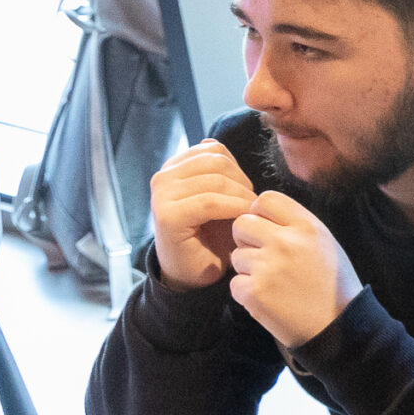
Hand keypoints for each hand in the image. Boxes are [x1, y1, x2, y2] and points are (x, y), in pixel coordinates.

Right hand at [148, 140, 255, 289]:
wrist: (194, 273)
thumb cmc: (211, 234)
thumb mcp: (218, 195)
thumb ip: (217, 169)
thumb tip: (212, 141)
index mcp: (173, 168)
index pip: (214, 150)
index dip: (239, 169)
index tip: (246, 193)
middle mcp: (163, 177)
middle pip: (217, 163)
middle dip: (243, 183)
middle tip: (252, 207)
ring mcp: (161, 195)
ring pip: (216, 181)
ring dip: (241, 198)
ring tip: (249, 216)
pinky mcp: (167, 216)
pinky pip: (210, 203)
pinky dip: (233, 210)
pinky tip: (242, 222)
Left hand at [226, 191, 361, 347]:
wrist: (339, 329)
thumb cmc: (333, 286)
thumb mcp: (325, 244)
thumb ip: (295, 224)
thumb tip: (262, 213)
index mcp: (307, 226)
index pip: (266, 199)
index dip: (261, 213)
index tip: (268, 229)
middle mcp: (286, 242)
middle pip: (242, 223)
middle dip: (247, 239)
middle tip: (264, 257)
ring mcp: (268, 267)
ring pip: (236, 256)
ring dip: (248, 269)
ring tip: (273, 283)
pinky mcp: (254, 292)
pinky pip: (235, 283)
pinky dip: (247, 293)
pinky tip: (269, 299)